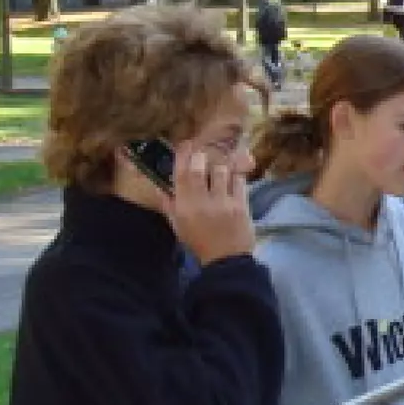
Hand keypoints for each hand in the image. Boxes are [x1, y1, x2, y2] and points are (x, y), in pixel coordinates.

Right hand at [165, 145, 254, 266]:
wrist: (226, 259)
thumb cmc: (199, 242)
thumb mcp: (178, 226)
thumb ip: (169, 205)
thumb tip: (160, 186)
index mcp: (185, 207)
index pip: (181, 175)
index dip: (183, 156)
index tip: (185, 144)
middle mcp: (203, 202)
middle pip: (201, 168)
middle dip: (201, 157)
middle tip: (202, 155)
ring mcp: (225, 202)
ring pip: (222, 171)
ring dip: (220, 167)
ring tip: (219, 171)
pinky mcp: (242, 205)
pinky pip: (239, 181)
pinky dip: (235, 176)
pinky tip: (233, 179)